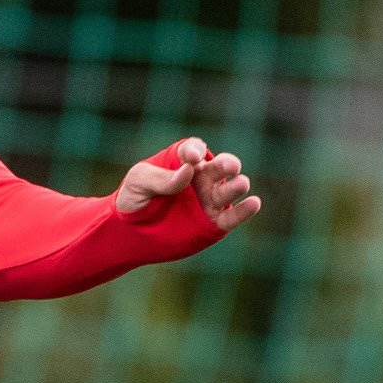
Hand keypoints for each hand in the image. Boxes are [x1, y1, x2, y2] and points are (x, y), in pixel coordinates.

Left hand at [115, 136, 259, 230]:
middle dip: (227, 164)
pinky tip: (254, 203)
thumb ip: (161, 177)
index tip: (192, 156)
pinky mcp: (213, 223)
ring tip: (239, 184)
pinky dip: (245, 210)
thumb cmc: (133, 199)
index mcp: (183, 162)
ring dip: (237, 185)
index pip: (194, 150)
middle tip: (229, 166)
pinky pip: (233, 217)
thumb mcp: (138, 182)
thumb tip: (189, 170)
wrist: (128, 232)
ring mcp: (209, 200)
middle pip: (221, 166)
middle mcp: (202, 178)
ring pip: (231, 189)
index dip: (195, 150)